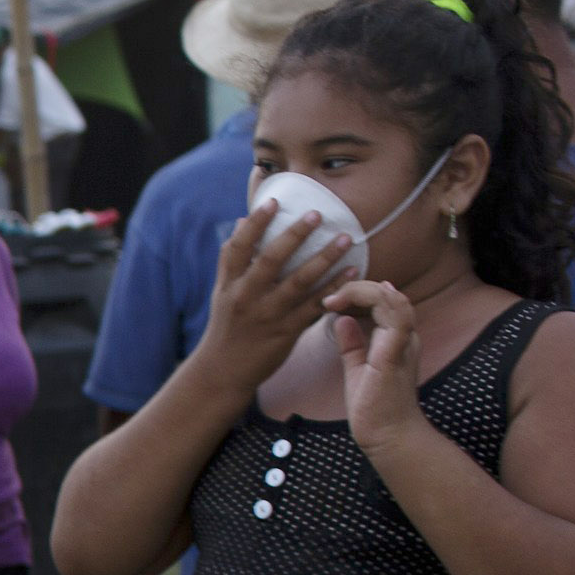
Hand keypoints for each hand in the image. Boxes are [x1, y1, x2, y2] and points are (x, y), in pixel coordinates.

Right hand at [198, 199, 355, 387]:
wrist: (223, 372)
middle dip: (294, 236)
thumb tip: (245, 220)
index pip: (239, 248)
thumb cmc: (227, 325)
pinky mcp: (286, 333)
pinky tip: (352, 272)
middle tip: (317, 213)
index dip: (256, 224)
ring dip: (324, 259)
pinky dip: (334, 289)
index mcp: (229, 285)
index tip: (274, 202)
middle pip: (271, 261)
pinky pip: (315, 307)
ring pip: (298, 283)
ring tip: (345, 238)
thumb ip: (233, 258)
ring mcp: (268, 316)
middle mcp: (246, 298)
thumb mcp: (222, 291)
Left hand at [324, 278, 426, 444]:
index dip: (356, 293)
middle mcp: (405, 335)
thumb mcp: (357, 368)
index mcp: (396, 337)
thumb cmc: (375, 407)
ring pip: (391, 298)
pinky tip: (357, 295)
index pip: (381, 301)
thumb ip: (352, 344)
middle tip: (328, 298)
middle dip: (356, 288)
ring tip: (335, 298)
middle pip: (387, 294)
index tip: (329, 302)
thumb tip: (342, 319)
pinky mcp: (395, 353)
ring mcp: (403, 343)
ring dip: (362, 291)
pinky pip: (397, 317)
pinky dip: (380, 301)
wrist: (387, 436)